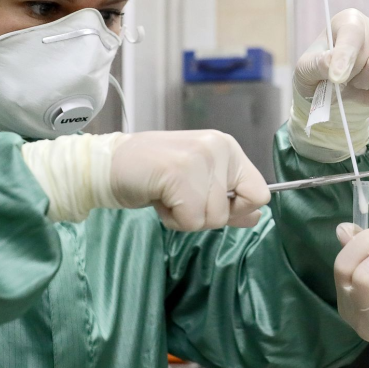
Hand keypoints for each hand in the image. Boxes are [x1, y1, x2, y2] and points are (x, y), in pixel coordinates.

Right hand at [109, 130, 270, 230]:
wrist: (109, 164)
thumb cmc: (152, 176)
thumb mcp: (197, 184)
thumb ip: (228, 200)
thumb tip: (257, 216)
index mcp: (227, 147)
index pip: (260, 192)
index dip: (238, 210)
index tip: (210, 205)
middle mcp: (218, 147)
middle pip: (231, 211)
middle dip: (202, 215)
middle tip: (177, 195)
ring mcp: (200, 157)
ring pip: (212, 217)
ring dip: (185, 217)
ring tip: (167, 194)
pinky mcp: (180, 172)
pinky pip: (191, 220)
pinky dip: (172, 219)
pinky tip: (159, 198)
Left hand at [294, 9, 368, 107]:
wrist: (330, 91)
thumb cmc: (317, 72)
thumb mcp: (305, 69)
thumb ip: (316, 65)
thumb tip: (331, 65)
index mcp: (348, 21)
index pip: (352, 34)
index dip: (345, 56)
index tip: (336, 77)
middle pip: (368, 56)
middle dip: (351, 76)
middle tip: (340, 79)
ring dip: (365, 83)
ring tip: (354, 82)